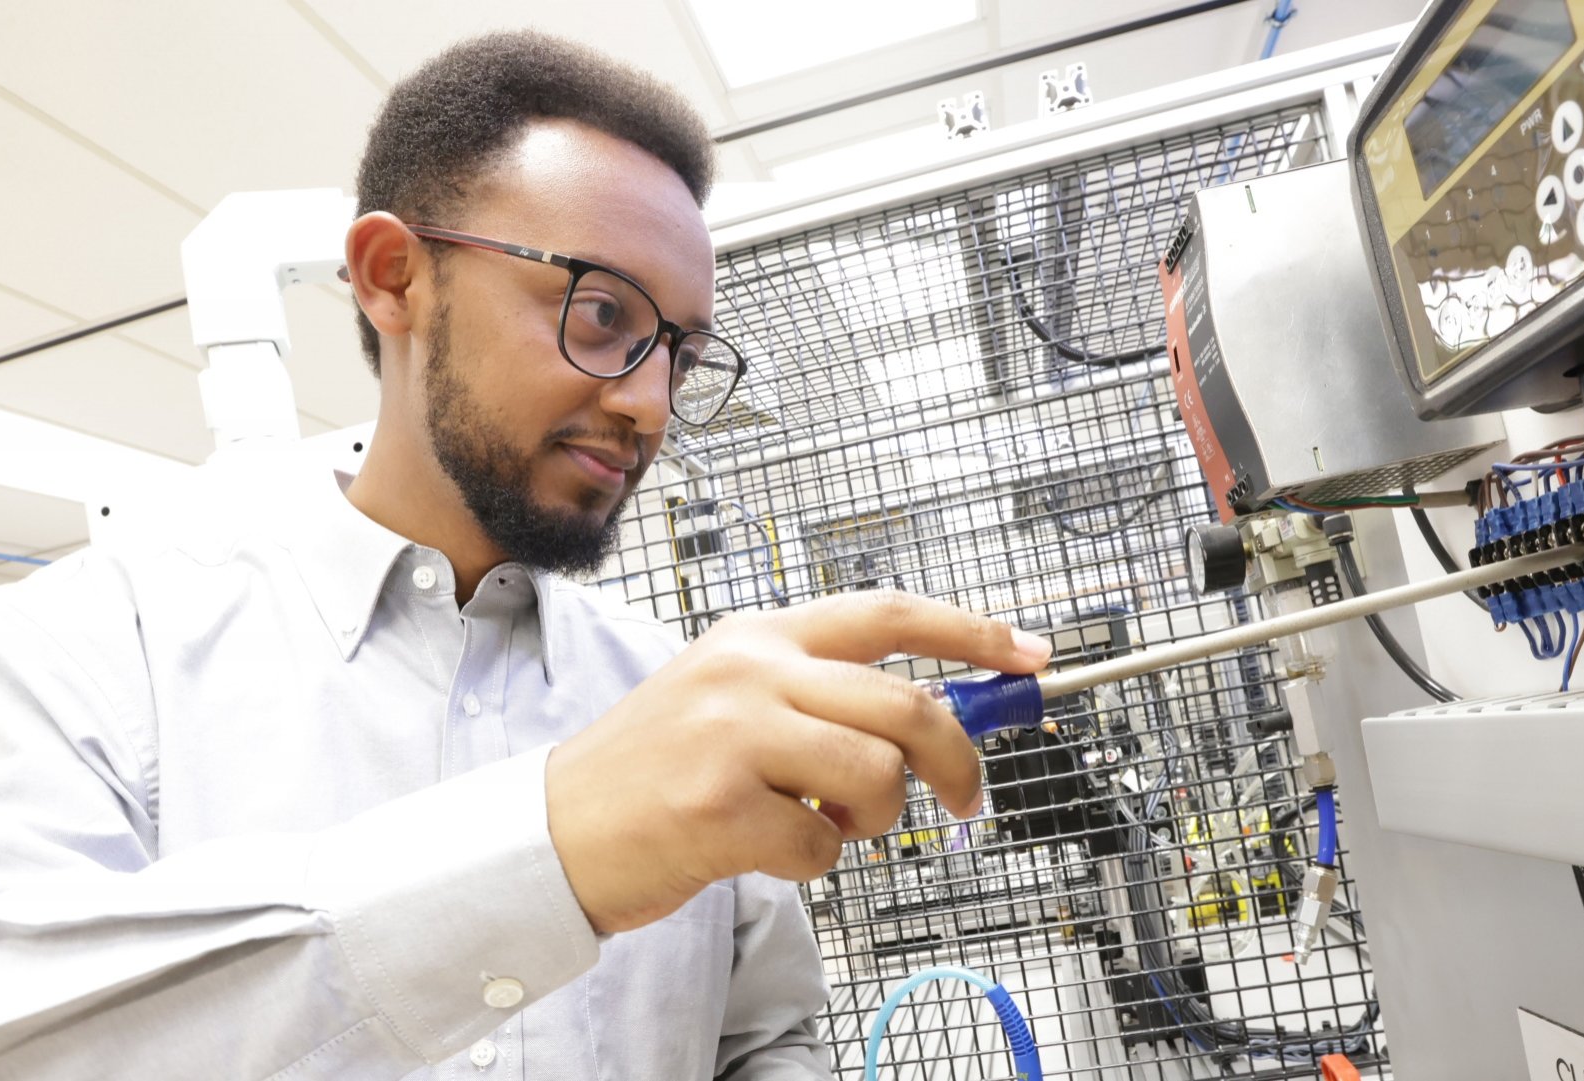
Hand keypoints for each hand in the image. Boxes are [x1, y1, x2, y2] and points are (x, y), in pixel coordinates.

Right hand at [544, 590, 1052, 932]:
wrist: (553, 828)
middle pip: (907, 705)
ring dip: (876, 820)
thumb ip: (821, 696)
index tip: (1030, 654)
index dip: (973, 633)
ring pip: (880, 776)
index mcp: (759, 636)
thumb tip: (932, 723)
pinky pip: (824, 846)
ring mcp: (734, 737)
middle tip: (965, 799)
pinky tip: (766, 850)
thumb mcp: (730, 699)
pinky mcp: (720, 807)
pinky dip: (814, 864)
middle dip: (959, 762)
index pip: (889, 613)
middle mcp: (750, 672)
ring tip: (829, 824)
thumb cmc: (651, 772)